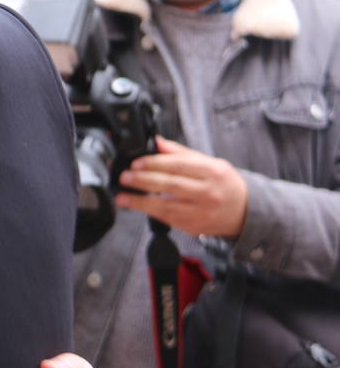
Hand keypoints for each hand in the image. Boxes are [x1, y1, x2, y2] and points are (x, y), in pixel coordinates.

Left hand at [116, 136, 247, 236]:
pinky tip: (137, 206)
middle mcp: (208, 192)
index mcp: (212, 171)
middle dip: (143, 181)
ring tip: (122, 196)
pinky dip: (150, 212)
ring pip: (167, 206)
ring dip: (140, 201)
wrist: (245, 212)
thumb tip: (157, 142)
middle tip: (125, 177)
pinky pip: (168, 218)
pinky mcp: (194, 226)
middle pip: (171, 185)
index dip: (154, 164)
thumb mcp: (209, 162)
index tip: (136, 163)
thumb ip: (181, 153)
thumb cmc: (224, 183)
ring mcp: (202, 212)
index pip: (178, 165)